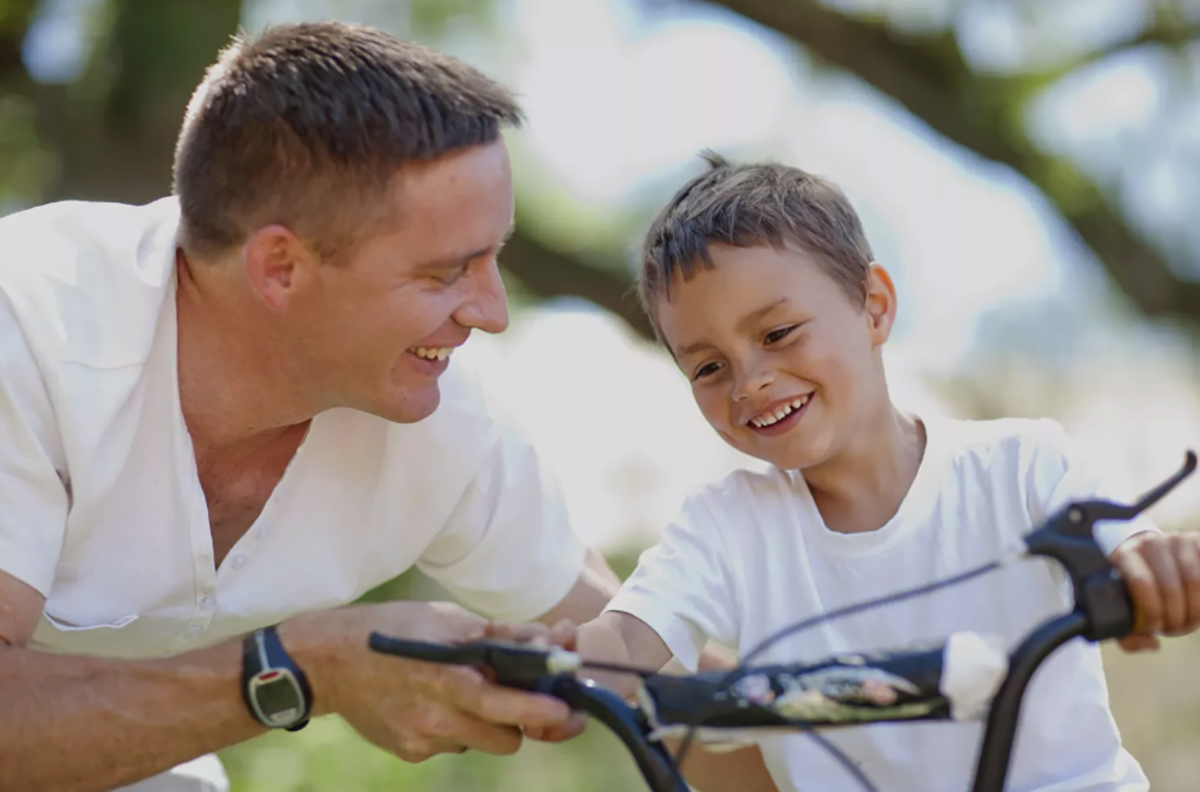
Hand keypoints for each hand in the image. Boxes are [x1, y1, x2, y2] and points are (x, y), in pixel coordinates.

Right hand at [280, 602, 580, 761]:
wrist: (326, 662)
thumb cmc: (393, 629)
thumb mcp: (446, 619)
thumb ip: (499, 635)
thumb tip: (548, 641)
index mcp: (447, 679)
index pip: (505, 705)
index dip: (541, 711)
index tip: (568, 711)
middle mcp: (436, 717)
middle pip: (506, 738)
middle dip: (521, 720)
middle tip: (524, 698)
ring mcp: (422, 740)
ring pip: (480, 741)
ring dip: (487, 722)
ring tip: (464, 691)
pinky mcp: (410, 752)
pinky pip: (451, 743)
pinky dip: (454, 725)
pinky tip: (432, 700)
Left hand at [1110, 531, 1199, 651]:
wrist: (1151, 558)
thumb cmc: (1135, 590)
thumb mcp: (1123, 608)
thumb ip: (1128, 633)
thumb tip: (1152, 643)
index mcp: (1123, 555)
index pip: (1141, 582)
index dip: (1152, 612)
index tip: (1155, 628)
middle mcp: (1149, 543)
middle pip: (1170, 587)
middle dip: (1175, 617)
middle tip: (1174, 630)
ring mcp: (1176, 540)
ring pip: (1194, 581)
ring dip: (1194, 611)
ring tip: (1187, 622)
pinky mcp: (1197, 541)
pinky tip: (1196, 607)